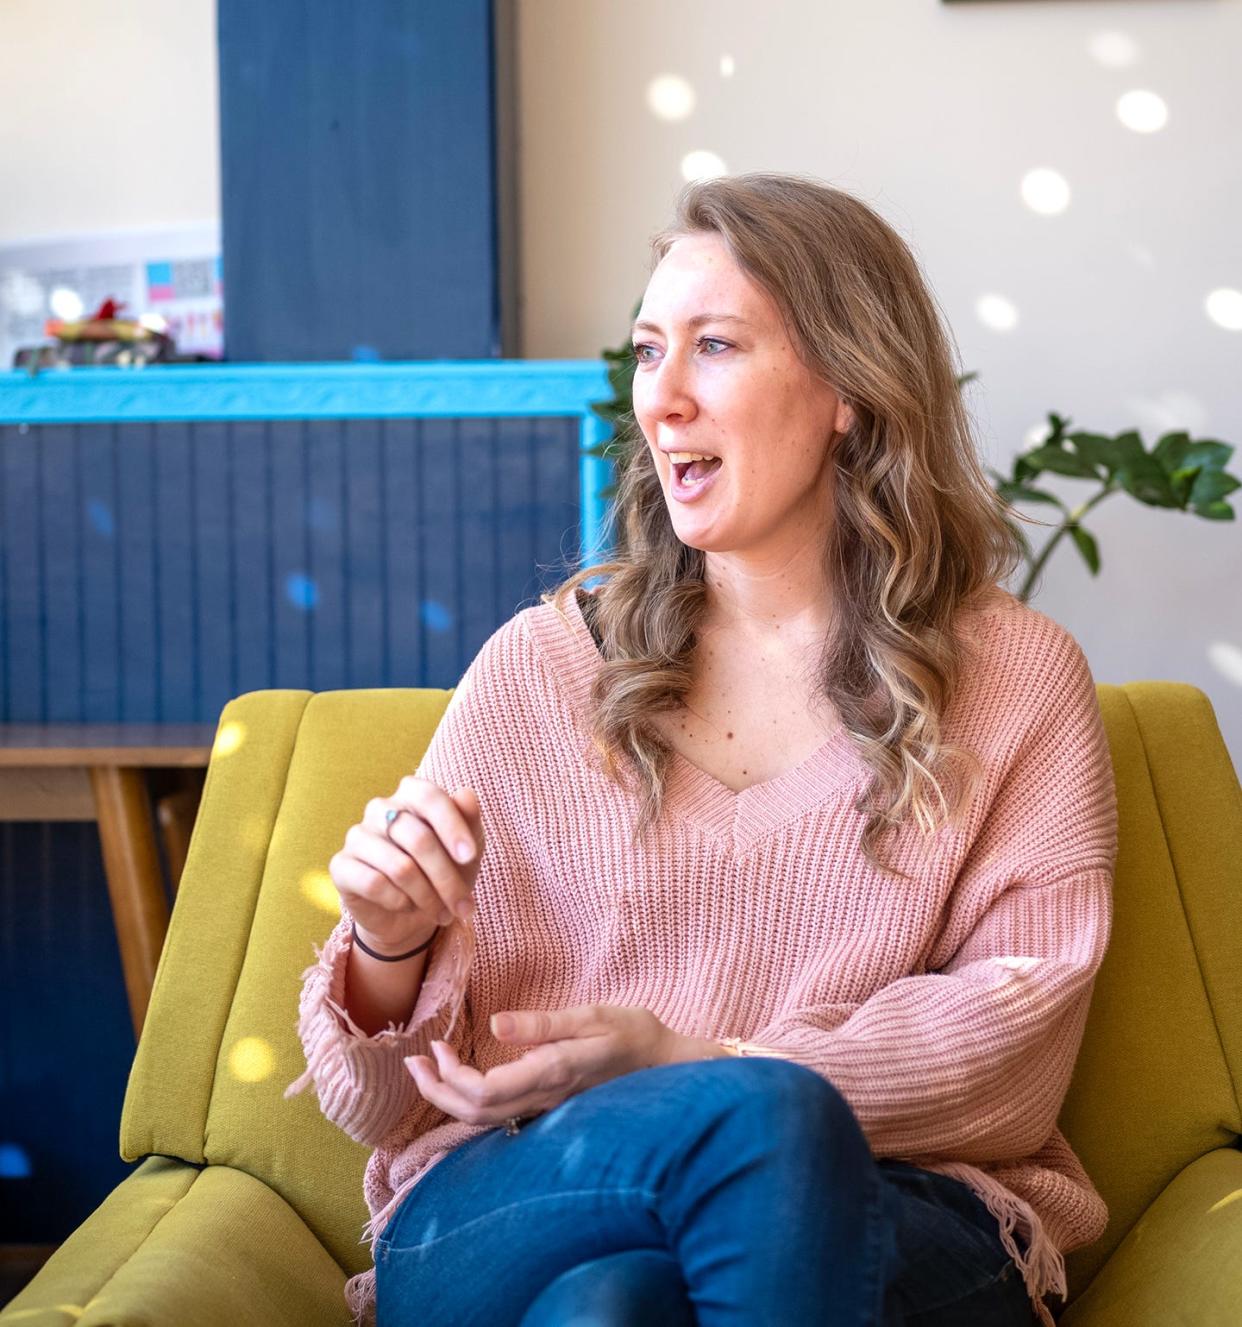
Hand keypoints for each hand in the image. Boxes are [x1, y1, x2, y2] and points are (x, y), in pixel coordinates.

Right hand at [330, 778, 484, 954]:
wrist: (410, 916)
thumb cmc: (441, 873)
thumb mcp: (465, 850)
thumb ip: (469, 820)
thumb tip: (467, 794)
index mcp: (411, 794)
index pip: (430, 798)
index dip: (453, 827)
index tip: (470, 857)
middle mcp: (380, 808)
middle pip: (419, 840)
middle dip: (447, 879)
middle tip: (463, 905)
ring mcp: (357, 835)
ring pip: (401, 868)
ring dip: (427, 897)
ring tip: (439, 910)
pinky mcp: (341, 865)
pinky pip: (375, 884)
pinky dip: (398, 901)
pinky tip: (404, 905)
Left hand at [404, 1004, 679, 1126]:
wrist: (668, 1066)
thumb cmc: (633, 1033)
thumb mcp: (593, 1017)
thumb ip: (543, 1024)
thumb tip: (495, 1026)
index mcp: (551, 1073)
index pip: (483, 1092)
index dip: (449, 1077)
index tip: (435, 1046)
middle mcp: (545, 1099)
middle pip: (475, 1113)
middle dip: (436, 1091)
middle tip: (412, 1063)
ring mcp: (548, 1109)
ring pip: (485, 1120)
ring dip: (448, 1098)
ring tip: (426, 1070)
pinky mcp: (551, 1107)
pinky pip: (501, 1116)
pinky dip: (470, 1102)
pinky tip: (462, 1083)